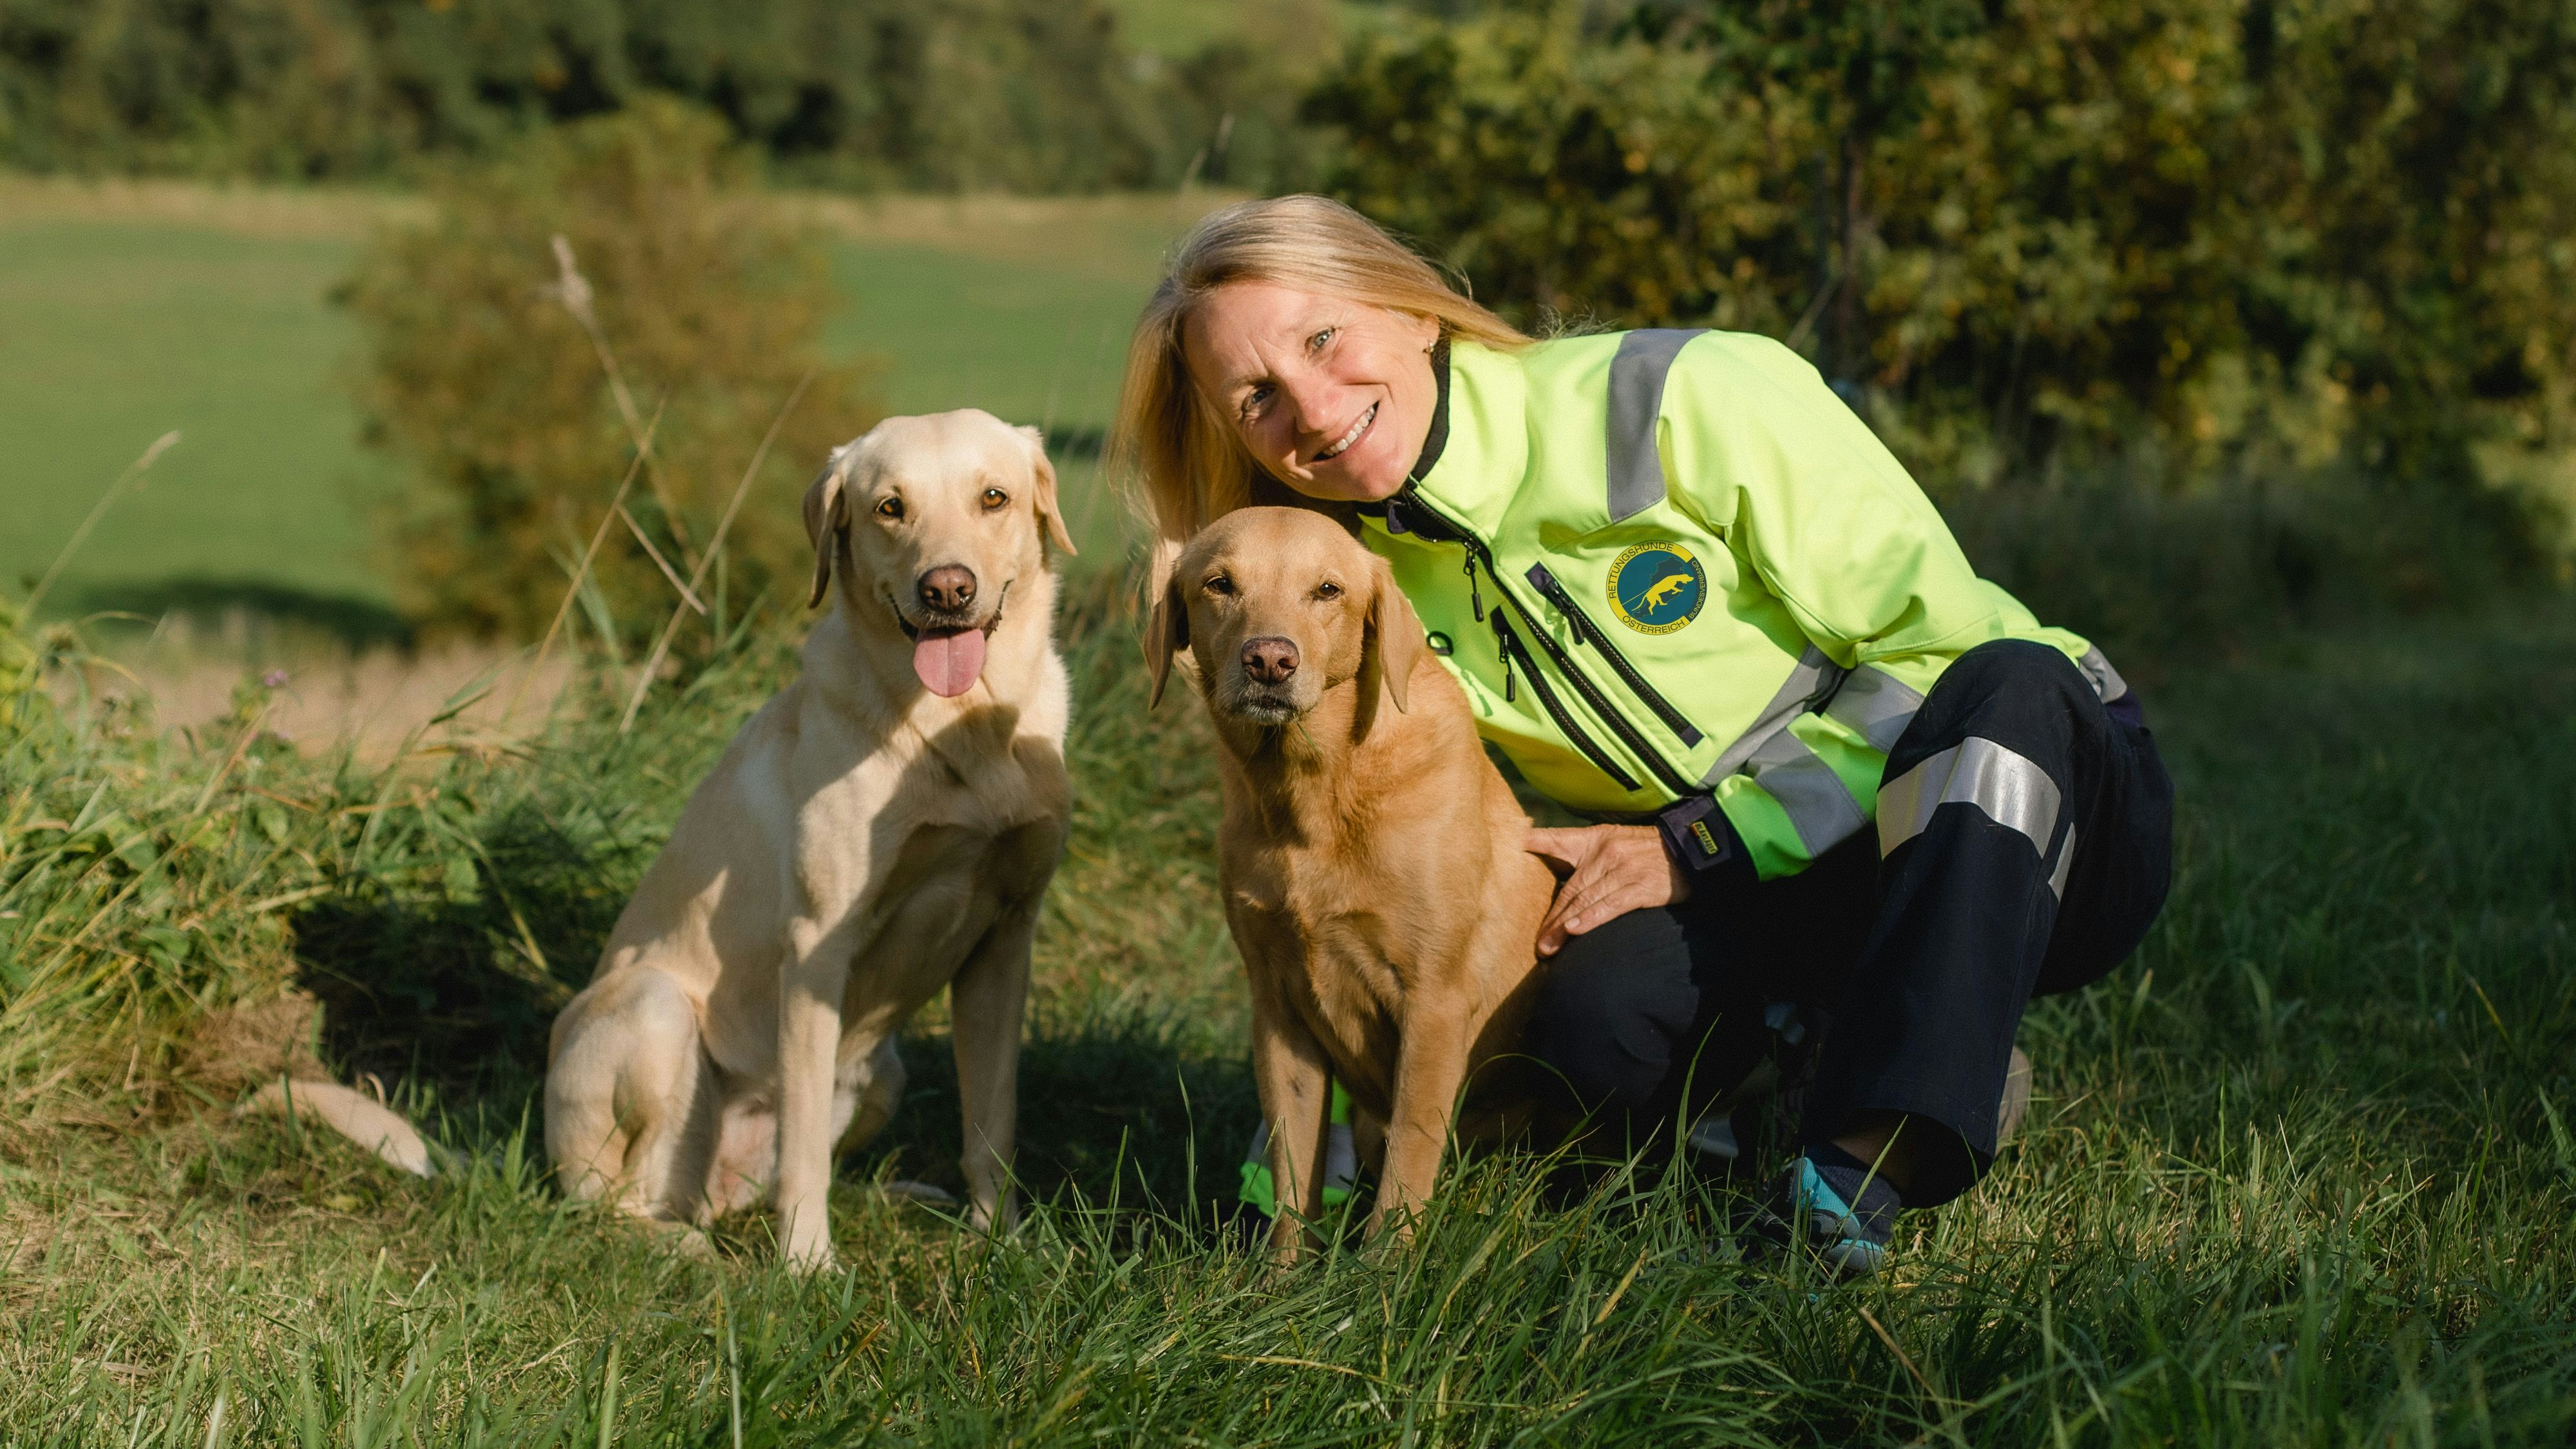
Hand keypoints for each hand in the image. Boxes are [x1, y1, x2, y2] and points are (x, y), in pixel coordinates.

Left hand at [1524, 824, 1688, 957]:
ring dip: (1564, 926)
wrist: (1688, 849)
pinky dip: (1592, 918)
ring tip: (1548, 947)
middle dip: (1551, 917)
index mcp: (1592, 839)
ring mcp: (1623, 870)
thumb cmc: (1643, 849)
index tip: (1508, 849)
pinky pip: (1611, 905)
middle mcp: (1605, 853)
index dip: (1532, 843)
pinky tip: (1575, 929)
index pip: (1555, 840)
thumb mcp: (1609, 839)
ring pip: (1585, 900)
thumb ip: (1578, 851)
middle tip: (1537, 943)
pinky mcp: (1640, 887)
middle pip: (1570, 888)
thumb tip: (1547, 866)